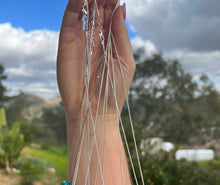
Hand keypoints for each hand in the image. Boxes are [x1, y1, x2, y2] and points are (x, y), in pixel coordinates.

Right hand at [57, 0, 134, 123]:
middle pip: (98, 7)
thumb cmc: (114, 90)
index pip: (112, 13)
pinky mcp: (66, 43)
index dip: (113, 1)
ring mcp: (80, 39)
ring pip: (84, 9)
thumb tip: (121, 7)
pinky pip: (69, 19)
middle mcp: (96, 37)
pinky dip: (74, 4)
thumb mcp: (125, 61)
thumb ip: (122, 35)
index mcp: (112, 41)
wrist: (94, 111)